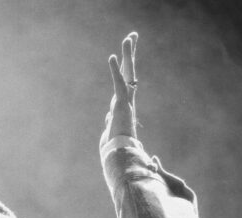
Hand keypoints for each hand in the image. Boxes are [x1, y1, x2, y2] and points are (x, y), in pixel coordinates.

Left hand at [100, 32, 138, 149]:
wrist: (119, 156)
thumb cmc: (115, 149)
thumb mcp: (111, 132)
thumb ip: (110, 123)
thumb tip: (109, 119)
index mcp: (124, 106)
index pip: (125, 83)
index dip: (124, 68)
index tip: (121, 57)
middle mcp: (127, 101)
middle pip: (129, 72)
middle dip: (130, 54)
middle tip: (132, 36)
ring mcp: (125, 102)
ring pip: (128, 74)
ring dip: (128, 55)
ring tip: (129, 38)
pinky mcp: (122, 105)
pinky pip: (118, 84)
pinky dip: (115, 71)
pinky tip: (113, 57)